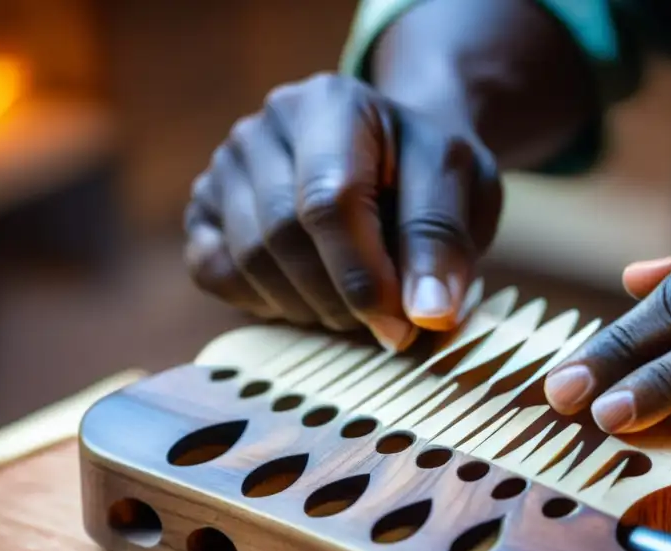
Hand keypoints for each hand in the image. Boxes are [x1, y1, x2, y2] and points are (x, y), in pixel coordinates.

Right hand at [183, 73, 502, 349]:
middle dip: (339, 298)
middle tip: (385, 323)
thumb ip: (445, 242)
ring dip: (308, 306)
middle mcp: (266, 126)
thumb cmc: (430, 177)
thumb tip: (426, 314)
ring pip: (248, 260)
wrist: (397, 163)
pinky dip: (264, 303)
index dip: (363, 277)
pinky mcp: (205, 208)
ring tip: (355, 306)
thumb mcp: (465, 190)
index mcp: (333, 104)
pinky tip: (310, 297)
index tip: (402, 326)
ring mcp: (227, 166)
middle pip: (282, 234)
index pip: (329, 201)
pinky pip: (215, 273)